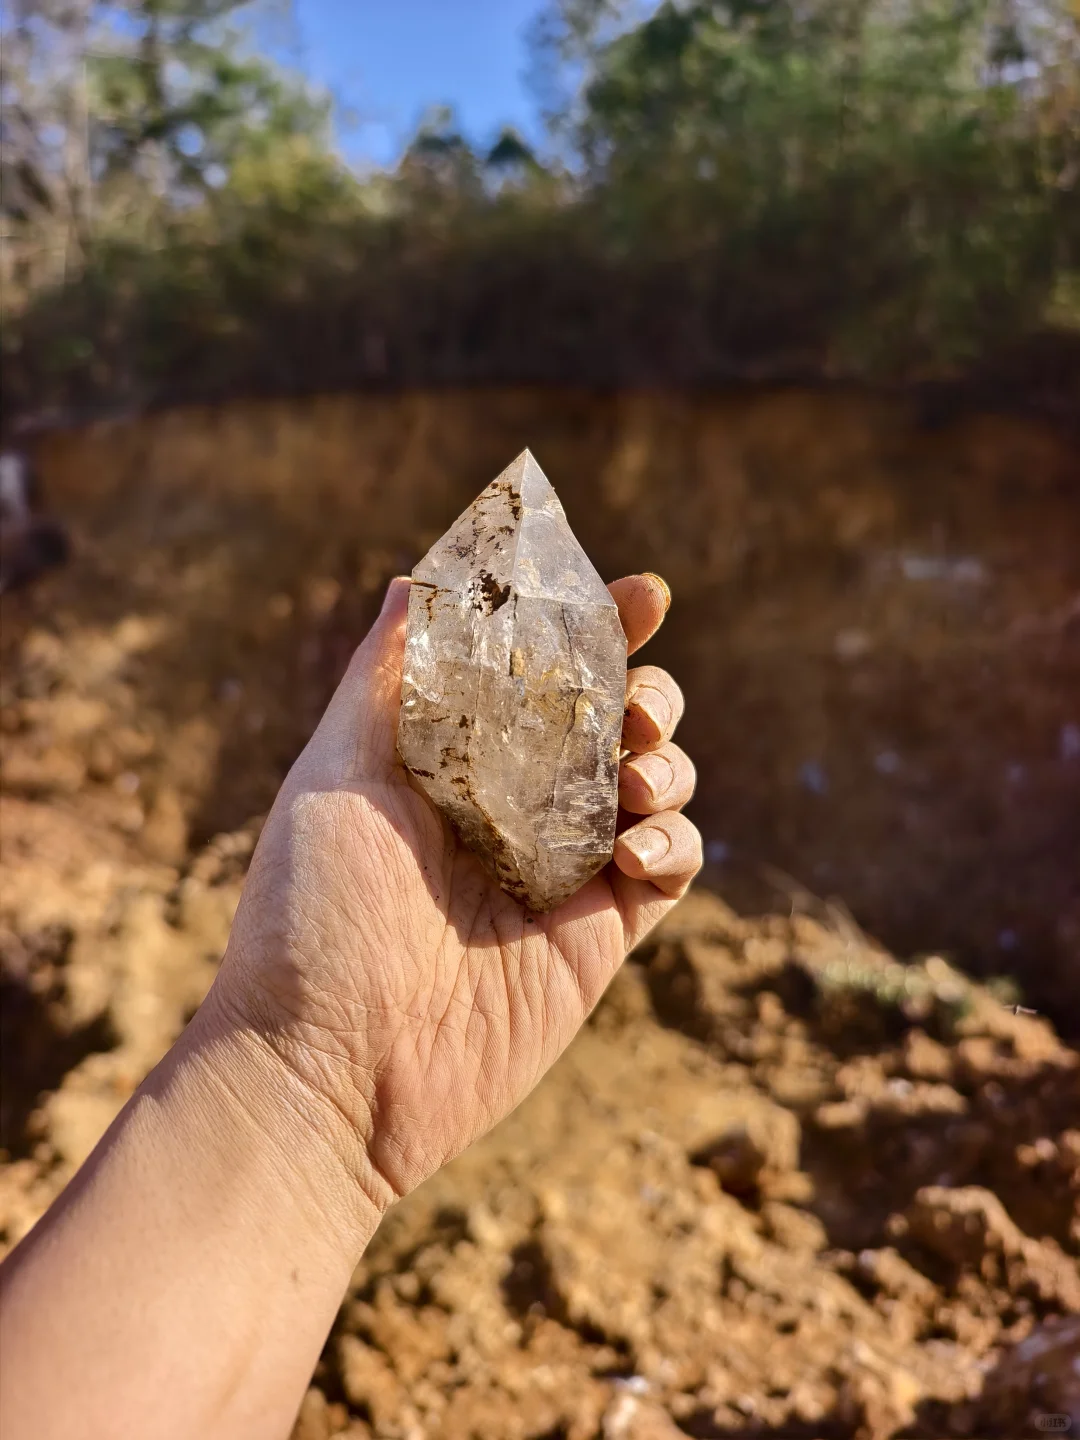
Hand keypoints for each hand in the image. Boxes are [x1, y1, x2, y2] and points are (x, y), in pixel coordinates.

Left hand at [210, 573, 700, 1220]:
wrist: (328, 1071)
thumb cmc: (309, 915)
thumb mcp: (332, 774)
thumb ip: (383, 676)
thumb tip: (412, 576)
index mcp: (455, 756)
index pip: (541, 670)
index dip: (598, 625)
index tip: (644, 595)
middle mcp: (515, 804)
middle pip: (616, 719)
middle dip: (647, 690)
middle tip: (634, 704)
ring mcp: (563, 869)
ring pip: (657, 784)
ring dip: (669, 760)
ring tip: (638, 776)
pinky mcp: (599, 934)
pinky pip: (673, 866)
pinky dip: (676, 842)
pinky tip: (634, 852)